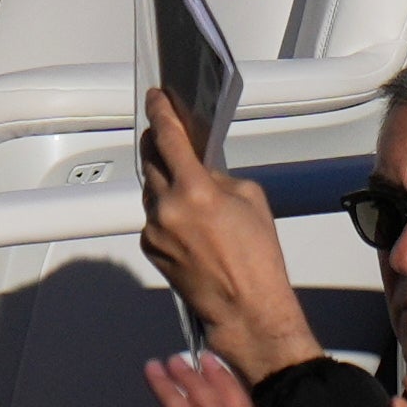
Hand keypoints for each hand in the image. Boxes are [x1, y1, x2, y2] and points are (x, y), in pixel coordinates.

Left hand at [135, 89, 321, 380]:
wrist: (245, 308)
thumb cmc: (257, 259)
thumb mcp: (251, 200)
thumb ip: (220, 176)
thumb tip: (201, 169)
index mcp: (195, 191)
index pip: (169, 139)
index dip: (161, 113)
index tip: (155, 97)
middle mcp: (167, 207)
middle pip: (152, 161)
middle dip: (158, 145)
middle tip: (165, 133)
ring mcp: (154, 228)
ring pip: (152, 191)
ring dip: (164, 182)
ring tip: (188, 188)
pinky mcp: (149, 246)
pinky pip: (153, 217)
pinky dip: (166, 212)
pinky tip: (188, 223)